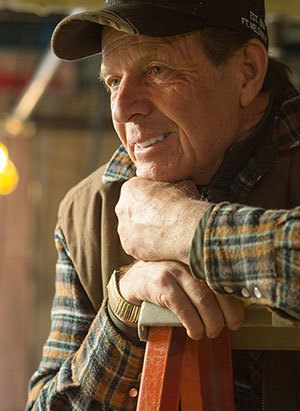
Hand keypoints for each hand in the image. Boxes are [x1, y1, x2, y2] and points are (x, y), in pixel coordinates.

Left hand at [116, 177, 209, 263]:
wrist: (183, 228)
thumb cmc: (182, 203)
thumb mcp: (178, 182)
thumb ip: (168, 183)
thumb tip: (174, 185)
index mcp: (129, 188)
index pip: (137, 190)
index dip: (152, 196)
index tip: (163, 202)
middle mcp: (121, 208)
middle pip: (131, 210)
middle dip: (144, 214)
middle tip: (162, 219)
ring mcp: (124, 230)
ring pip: (132, 229)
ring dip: (144, 231)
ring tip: (163, 233)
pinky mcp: (129, 247)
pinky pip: (137, 245)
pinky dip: (147, 245)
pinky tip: (161, 244)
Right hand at [119, 260, 243, 339]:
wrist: (134, 281)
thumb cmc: (168, 280)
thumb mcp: (189, 275)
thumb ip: (208, 282)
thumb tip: (237, 305)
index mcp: (199, 256)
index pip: (225, 273)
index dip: (237, 295)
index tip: (241, 313)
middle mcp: (188, 259)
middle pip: (217, 286)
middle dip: (228, 312)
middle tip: (230, 326)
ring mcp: (174, 269)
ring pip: (203, 298)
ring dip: (212, 321)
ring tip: (212, 332)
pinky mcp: (160, 284)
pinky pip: (182, 306)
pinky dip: (192, 323)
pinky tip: (194, 331)